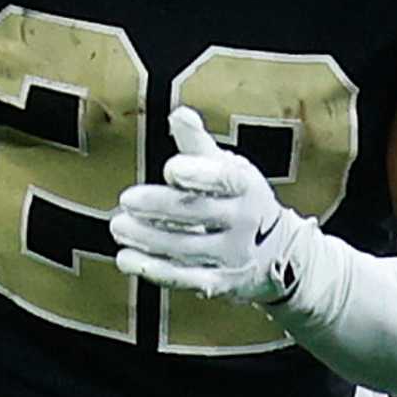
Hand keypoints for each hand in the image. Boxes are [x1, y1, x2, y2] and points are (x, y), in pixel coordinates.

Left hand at [111, 107, 298, 304]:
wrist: (278, 254)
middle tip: (126, 199)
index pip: (224, 179)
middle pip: (198, 213)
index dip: (198, 173)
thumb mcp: (228, 168)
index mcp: (246, 185)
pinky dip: (153, 269)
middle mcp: (244, 221)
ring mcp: (233, 255)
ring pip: (185, 247)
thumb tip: (179, 114)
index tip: (170, 169)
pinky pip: (183, 278)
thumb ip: (198, 144)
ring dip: (147, 238)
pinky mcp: (219, 282)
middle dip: (159, 206)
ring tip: (118, 226)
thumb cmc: (241, 200)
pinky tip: (126, 258)